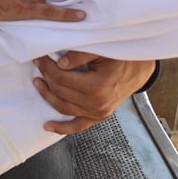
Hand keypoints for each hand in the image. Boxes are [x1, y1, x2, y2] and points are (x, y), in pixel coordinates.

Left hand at [32, 52, 156, 134]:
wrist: (140, 69)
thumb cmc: (122, 56)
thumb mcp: (100, 50)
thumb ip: (79, 55)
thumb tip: (59, 64)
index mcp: (97, 86)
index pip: (61, 77)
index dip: (47, 67)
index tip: (40, 57)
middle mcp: (97, 104)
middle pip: (60, 91)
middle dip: (46, 76)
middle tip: (38, 63)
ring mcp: (98, 113)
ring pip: (63, 107)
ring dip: (47, 96)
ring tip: (37, 82)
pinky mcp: (99, 117)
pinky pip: (78, 126)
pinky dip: (62, 128)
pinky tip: (47, 126)